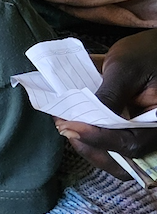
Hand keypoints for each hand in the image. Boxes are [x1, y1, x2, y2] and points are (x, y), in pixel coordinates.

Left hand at [58, 27, 156, 164]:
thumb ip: (109, 96)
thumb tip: (84, 121)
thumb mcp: (125, 69)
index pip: (131, 144)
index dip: (99, 139)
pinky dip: (97, 140)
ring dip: (92, 147)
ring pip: (120, 158)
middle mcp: (156, 133)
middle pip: (125, 160)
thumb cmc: (146, 52)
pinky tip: (79, 124)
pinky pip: (117, 145)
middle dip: (92, 147)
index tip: (70, 127)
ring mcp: (147, 134)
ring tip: (67, 125)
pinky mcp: (136, 130)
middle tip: (65, 127)